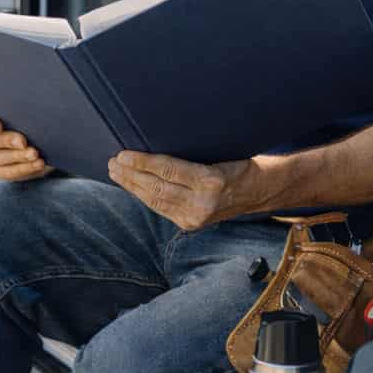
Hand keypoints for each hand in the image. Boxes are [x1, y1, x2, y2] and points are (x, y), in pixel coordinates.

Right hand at [0, 106, 53, 181]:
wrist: (47, 135)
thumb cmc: (34, 113)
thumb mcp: (28, 106)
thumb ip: (21, 104)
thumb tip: (27, 102)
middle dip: (4, 141)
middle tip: (23, 141)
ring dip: (17, 156)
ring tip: (35, 153)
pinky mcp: (0, 169)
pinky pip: (6, 172)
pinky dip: (24, 168)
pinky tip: (38, 162)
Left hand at [108, 151, 256, 230]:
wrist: (259, 190)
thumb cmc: (238, 163)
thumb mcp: (219, 152)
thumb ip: (189, 156)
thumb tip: (152, 148)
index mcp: (212, 180)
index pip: (168, 170)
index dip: (142, 162)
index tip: (123, 154)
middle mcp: (203, 202)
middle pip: (157, 188)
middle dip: (131, 175)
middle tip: (113, 162)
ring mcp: (197, 217)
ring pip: (156, 201)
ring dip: (132, 186)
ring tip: (116, 173)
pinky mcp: (191, 225)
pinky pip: (161, 209)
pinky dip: (144, 197)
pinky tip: (132, 187)